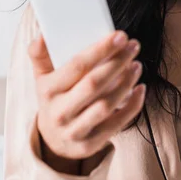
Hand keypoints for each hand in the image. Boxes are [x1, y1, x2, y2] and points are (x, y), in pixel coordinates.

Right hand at [28, 30, 145, 161]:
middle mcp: (60, 112)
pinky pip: (117, 123)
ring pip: (106, 104)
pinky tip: (140, 88)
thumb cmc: (54, 98)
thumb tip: (42, 34)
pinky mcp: (91, 144)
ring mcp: (75, 130)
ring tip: (137, 65)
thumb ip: (40, 55)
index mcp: (48, 91)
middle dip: (118, 62)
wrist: (53, 140)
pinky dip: (132, 105)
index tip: (120, 35)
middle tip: (134, 46)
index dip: (101, 49)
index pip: (77, 66)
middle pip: (94, 84)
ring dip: (126, 82)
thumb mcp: (42, 77)